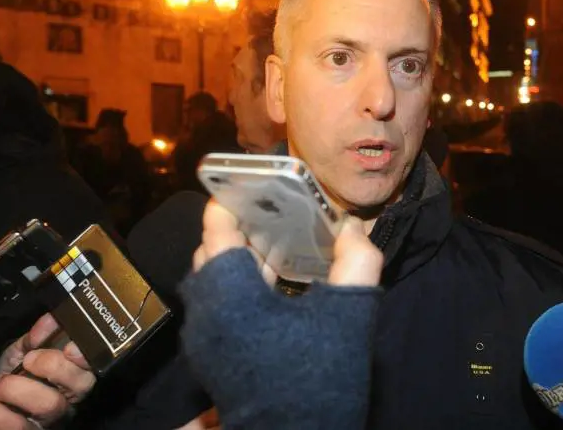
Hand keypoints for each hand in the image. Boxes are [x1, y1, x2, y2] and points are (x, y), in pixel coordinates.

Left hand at [0, 314, 95, 429]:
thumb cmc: (14, 372)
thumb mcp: (24, 348)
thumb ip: (36, 334)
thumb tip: (49, 320)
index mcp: (74, 371)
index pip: (93, 363)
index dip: (85, 356)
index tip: (69, 347)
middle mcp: (70, 397)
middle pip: (80, 385)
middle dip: (53, 366)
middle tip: (27, 360)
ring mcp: (52, 418)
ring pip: (50, 406)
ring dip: (18, 389)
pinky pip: (17, 428)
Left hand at [181, 200, 383, 427]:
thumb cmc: (318, 379)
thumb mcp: (348, 316)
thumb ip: (358, 263)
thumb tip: (354, 229)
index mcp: (230, 294)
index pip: (217, 228)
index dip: (232, 199)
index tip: (253, 183)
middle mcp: (207, 311)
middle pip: (213, 252)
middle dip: (240, 226)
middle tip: (272, 209)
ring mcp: (204, 336)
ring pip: (213, 279)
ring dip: (240, 256)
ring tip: (276, 239)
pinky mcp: (211, 355)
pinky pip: (217, 302)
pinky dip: (239, 283)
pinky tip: (273, 282)